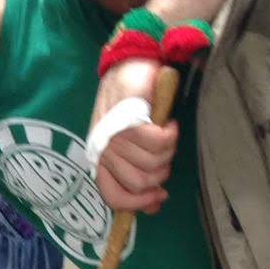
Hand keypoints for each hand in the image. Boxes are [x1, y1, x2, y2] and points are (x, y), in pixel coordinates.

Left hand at [91, 60, 176, 215]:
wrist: (131, 62)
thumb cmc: (131, 104)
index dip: (138, 203)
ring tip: (166, 134)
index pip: (113, 196)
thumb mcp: (130, 143)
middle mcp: (103, 149)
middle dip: (160, 172)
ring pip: (152, 163)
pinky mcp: (130, 119)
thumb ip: (138, 172)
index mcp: (99, 157)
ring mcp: (115, 135)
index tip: (158, 198)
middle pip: (140, 182)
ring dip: (168, 151)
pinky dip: (170, 135)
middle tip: (165, 153)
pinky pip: (159, 143)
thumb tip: (154, 206)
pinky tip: (168, 124)